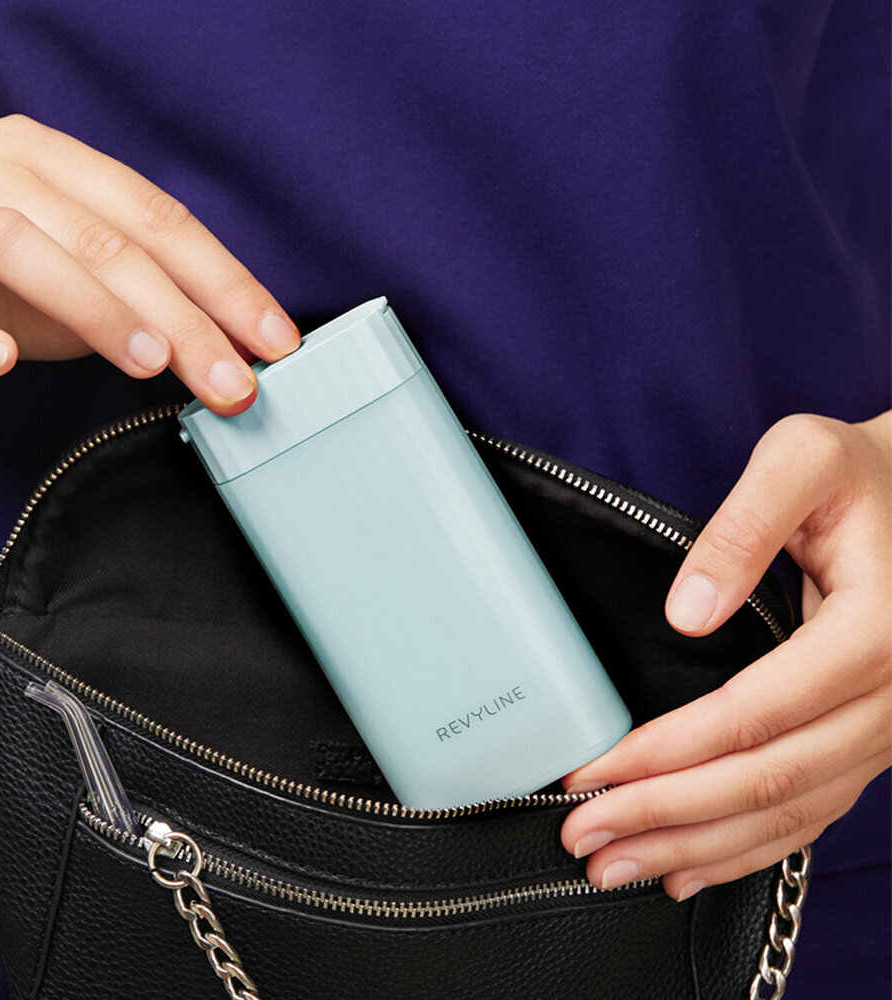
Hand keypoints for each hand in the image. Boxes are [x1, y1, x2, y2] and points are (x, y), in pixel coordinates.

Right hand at [0, 115, 299, 413]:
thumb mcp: (85, 286)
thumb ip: (148, 300)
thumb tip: (237, 349)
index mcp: (49, 160)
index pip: (157, 216)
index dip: (225, 280)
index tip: (274, 338)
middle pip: (106, 238)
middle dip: (185, 317)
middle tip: (232, 380)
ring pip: (21, 245)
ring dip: (96, 310)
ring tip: (151, 363)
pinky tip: (2, 361)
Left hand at [561, 411, 890, 900]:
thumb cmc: (860, 475)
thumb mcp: (802, 462)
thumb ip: (744, 527)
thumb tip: (688, 612)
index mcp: (875, 634)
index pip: (753, 716)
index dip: (666, 752)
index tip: (593, 771)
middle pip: (767, 780)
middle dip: (665, 815)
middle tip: (583, 836)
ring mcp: (886, 729)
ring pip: (788, 811)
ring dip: (697, 847)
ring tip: (617, 867)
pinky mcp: (870, 738)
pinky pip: (812, 810)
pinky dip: (748, 848)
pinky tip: (689, 868)